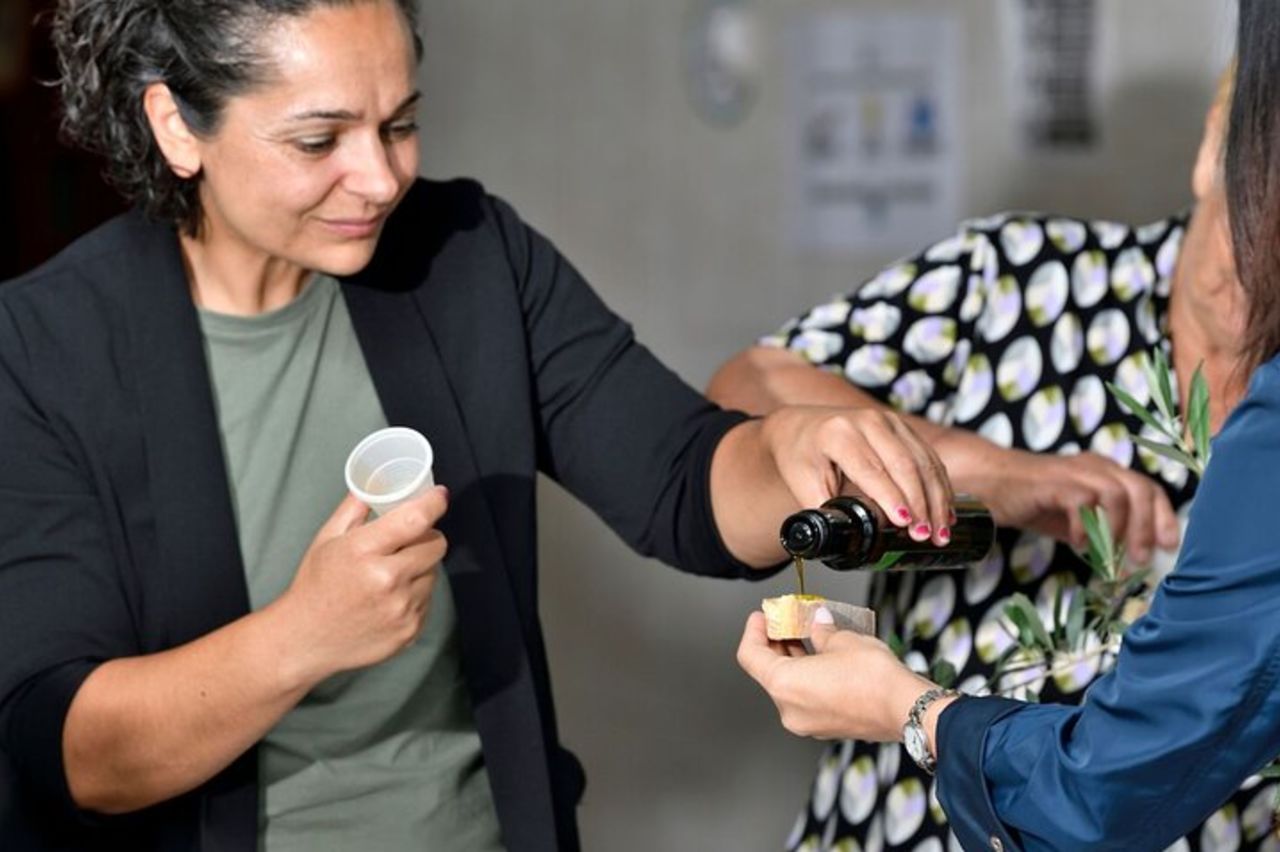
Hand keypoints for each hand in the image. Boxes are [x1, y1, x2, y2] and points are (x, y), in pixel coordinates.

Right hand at [272, 486, 448, 683]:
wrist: (304, 640)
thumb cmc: (315, 586)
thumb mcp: (327, 539)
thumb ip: (355, 507)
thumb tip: (375, 480)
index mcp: (363, 551)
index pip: (416, 519)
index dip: (434, 503)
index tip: (439, 496)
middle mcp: (386, 580)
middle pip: (435, 545)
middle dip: (427, 537)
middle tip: (410, 539)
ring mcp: (401, 608)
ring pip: (434, 573)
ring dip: (421, 567)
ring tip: (392, 573)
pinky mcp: (410, 630)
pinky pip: (429, 600)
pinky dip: (416, 594)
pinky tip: (391, 598)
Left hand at [736, 610, 931, 741]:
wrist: (907, 708)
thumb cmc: (874, 678)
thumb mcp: (841, 640)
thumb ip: (820, 630)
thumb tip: (818, 623)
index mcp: (784, 686)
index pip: (750, 656)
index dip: (754, 631)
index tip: (761, 617)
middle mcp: (790, 710)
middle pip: (769, 671)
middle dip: (777, 643)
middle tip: (787, 621)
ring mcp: (809, 722)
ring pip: (790, 686)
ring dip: (795, 659)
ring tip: (808, 635)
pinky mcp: (827, 726)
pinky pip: (808, 698)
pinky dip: (810, 677)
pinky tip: (823, 657)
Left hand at [760, 406, 953, 543]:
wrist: (800, 427)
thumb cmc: (800, 456)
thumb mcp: (802, 483)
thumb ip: (823, 511)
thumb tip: (843, 542)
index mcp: (838, 433)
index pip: (869, 469)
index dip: (889, 497)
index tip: (904, 523)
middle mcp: (867, 421)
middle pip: (903, 464)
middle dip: (919, 504)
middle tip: (925, 536)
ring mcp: (889, 421)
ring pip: (923, 462)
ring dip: (936, 499)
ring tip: (940, 533)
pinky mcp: (903, 428)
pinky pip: (929, 458)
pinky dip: (940, 487)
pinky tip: (945, 512)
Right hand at [957, 446, 1179, 562]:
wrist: (986, 483)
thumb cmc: (1032, 501)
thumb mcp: (1075, 517)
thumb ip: (1102, 528)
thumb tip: (1132, 555)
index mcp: (1105, 471)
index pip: (1148, 488)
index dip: (1163, 518)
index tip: (1167, 547)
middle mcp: (1095, 466)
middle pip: (1140, 489)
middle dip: (1147, 528)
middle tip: (1140, 559)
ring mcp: (1074, 471)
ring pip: (1117, 494)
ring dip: (1119, 531)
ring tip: (1110, 557)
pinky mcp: (1052, 482)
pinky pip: (1083, 502)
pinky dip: (1085, 528)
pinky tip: (1077, 545)